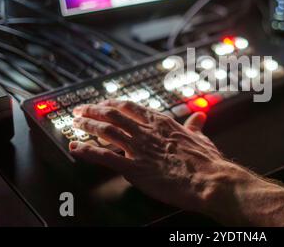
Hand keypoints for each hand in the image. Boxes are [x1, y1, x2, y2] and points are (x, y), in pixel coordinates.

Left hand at [69, 100, 239, 213]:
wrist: (208, 179)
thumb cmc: (206, 161)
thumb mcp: (201, 138)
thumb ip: (195, 126)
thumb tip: (199, 116)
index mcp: (161, 123)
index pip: (130, 107)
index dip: (112, 104)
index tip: (102, 104)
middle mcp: (146, 132)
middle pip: (112, 115)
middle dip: (93, 111)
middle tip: (80, 111)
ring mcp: (139, 149)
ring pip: (105, 131)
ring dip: (87, 126)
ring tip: (75, 124)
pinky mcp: (134, 168)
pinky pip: (105, 157)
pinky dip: (87, 151)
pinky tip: (76, 148)